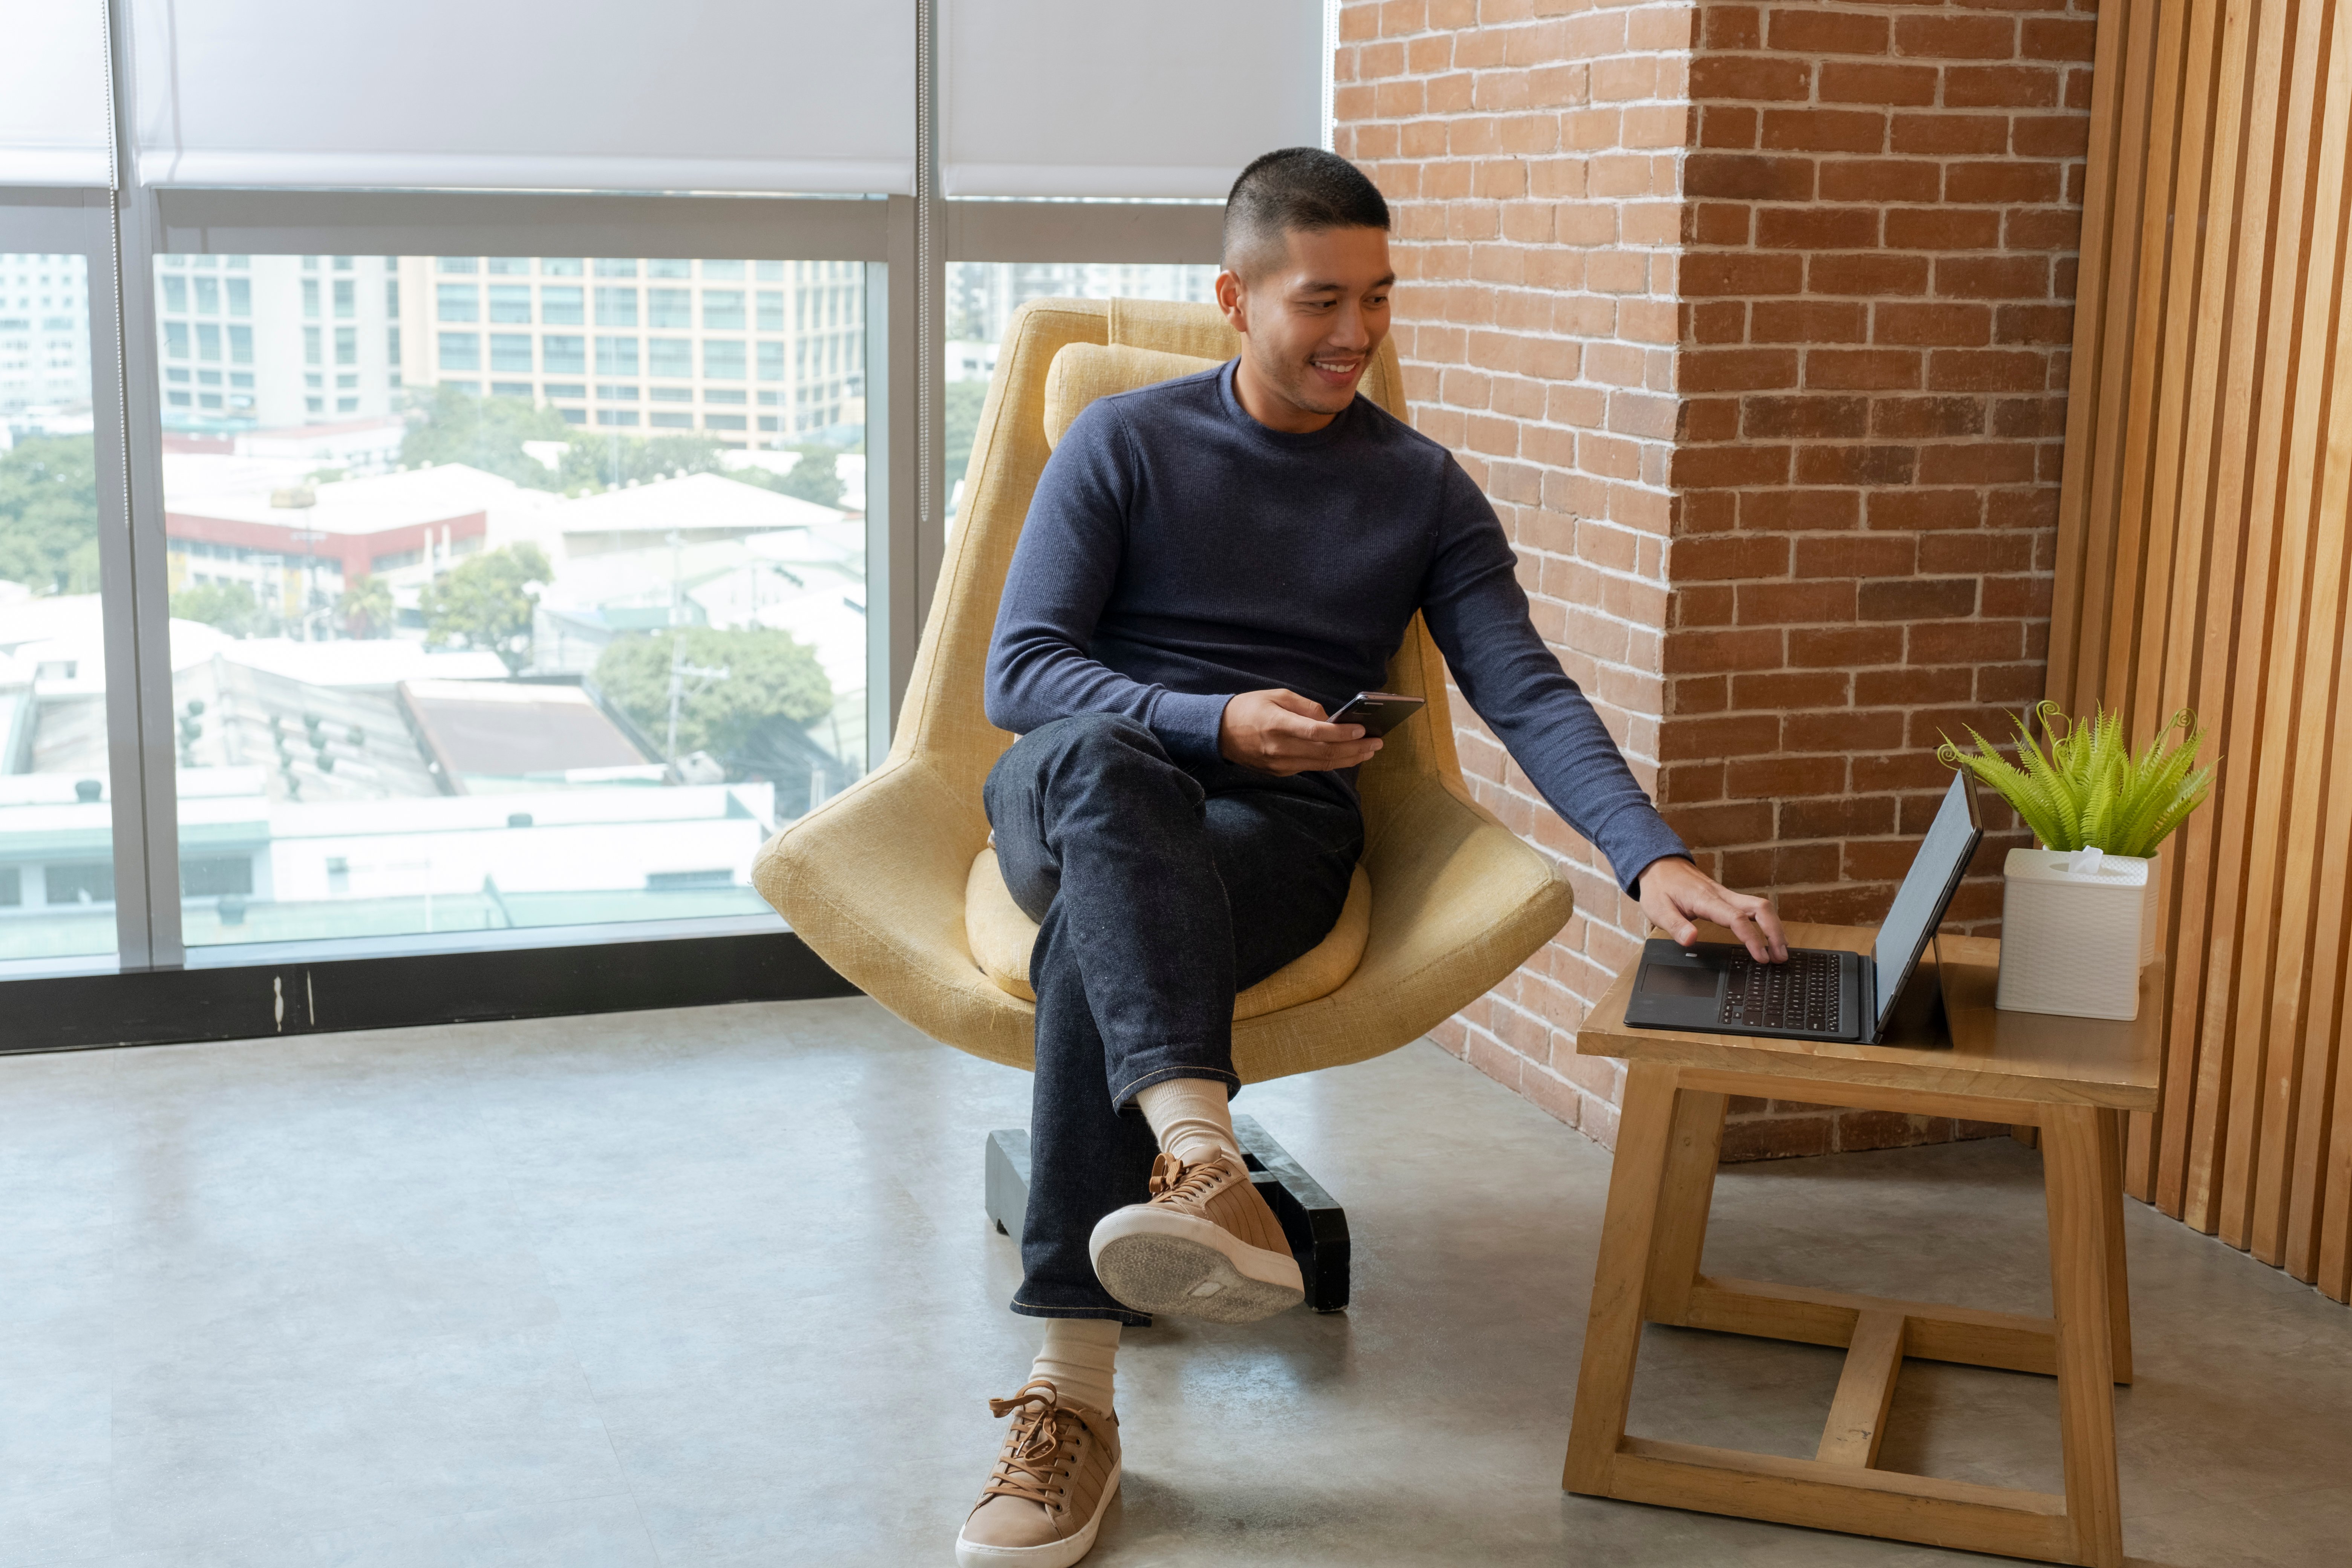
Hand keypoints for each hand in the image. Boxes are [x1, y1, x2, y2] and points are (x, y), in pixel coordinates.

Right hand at [1219, 688, 1384, 775]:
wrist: (1218, 733)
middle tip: (1377, 743)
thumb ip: (1305, 706)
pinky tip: (1347, 756)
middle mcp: (1280, 748)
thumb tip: (1330, 718)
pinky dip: (1332, 762)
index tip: (1362, 730)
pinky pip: (1312, 767)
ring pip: (1322, 764)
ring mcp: (1280, 764)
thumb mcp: (1276, 695)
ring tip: (1369, 751)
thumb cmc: (1248, 708)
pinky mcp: (1280, 772)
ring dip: (1349, 759)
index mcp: (1278, 724)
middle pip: (1325, 753)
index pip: (1316, 732)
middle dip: (1355, 749)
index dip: (1341, 733)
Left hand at [1636, 856, 1788, 963]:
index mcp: (1705, 899)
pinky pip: (1753, 908)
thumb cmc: (1660, 887)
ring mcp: (1727, 895)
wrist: (1660, 865)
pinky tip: (1769, 936)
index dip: (1752, 938)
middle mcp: (1722, 895)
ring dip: (1774, 927)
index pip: (1736, 918)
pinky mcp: (1728, 898)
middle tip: (1780, 957)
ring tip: (1780, 951)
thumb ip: (1675, 926)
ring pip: (1761, 907)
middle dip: (1775, 932)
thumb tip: (1690, 940)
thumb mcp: (1658, 909)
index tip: (1761, 956)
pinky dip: (1766, 922)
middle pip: (1760, 908)